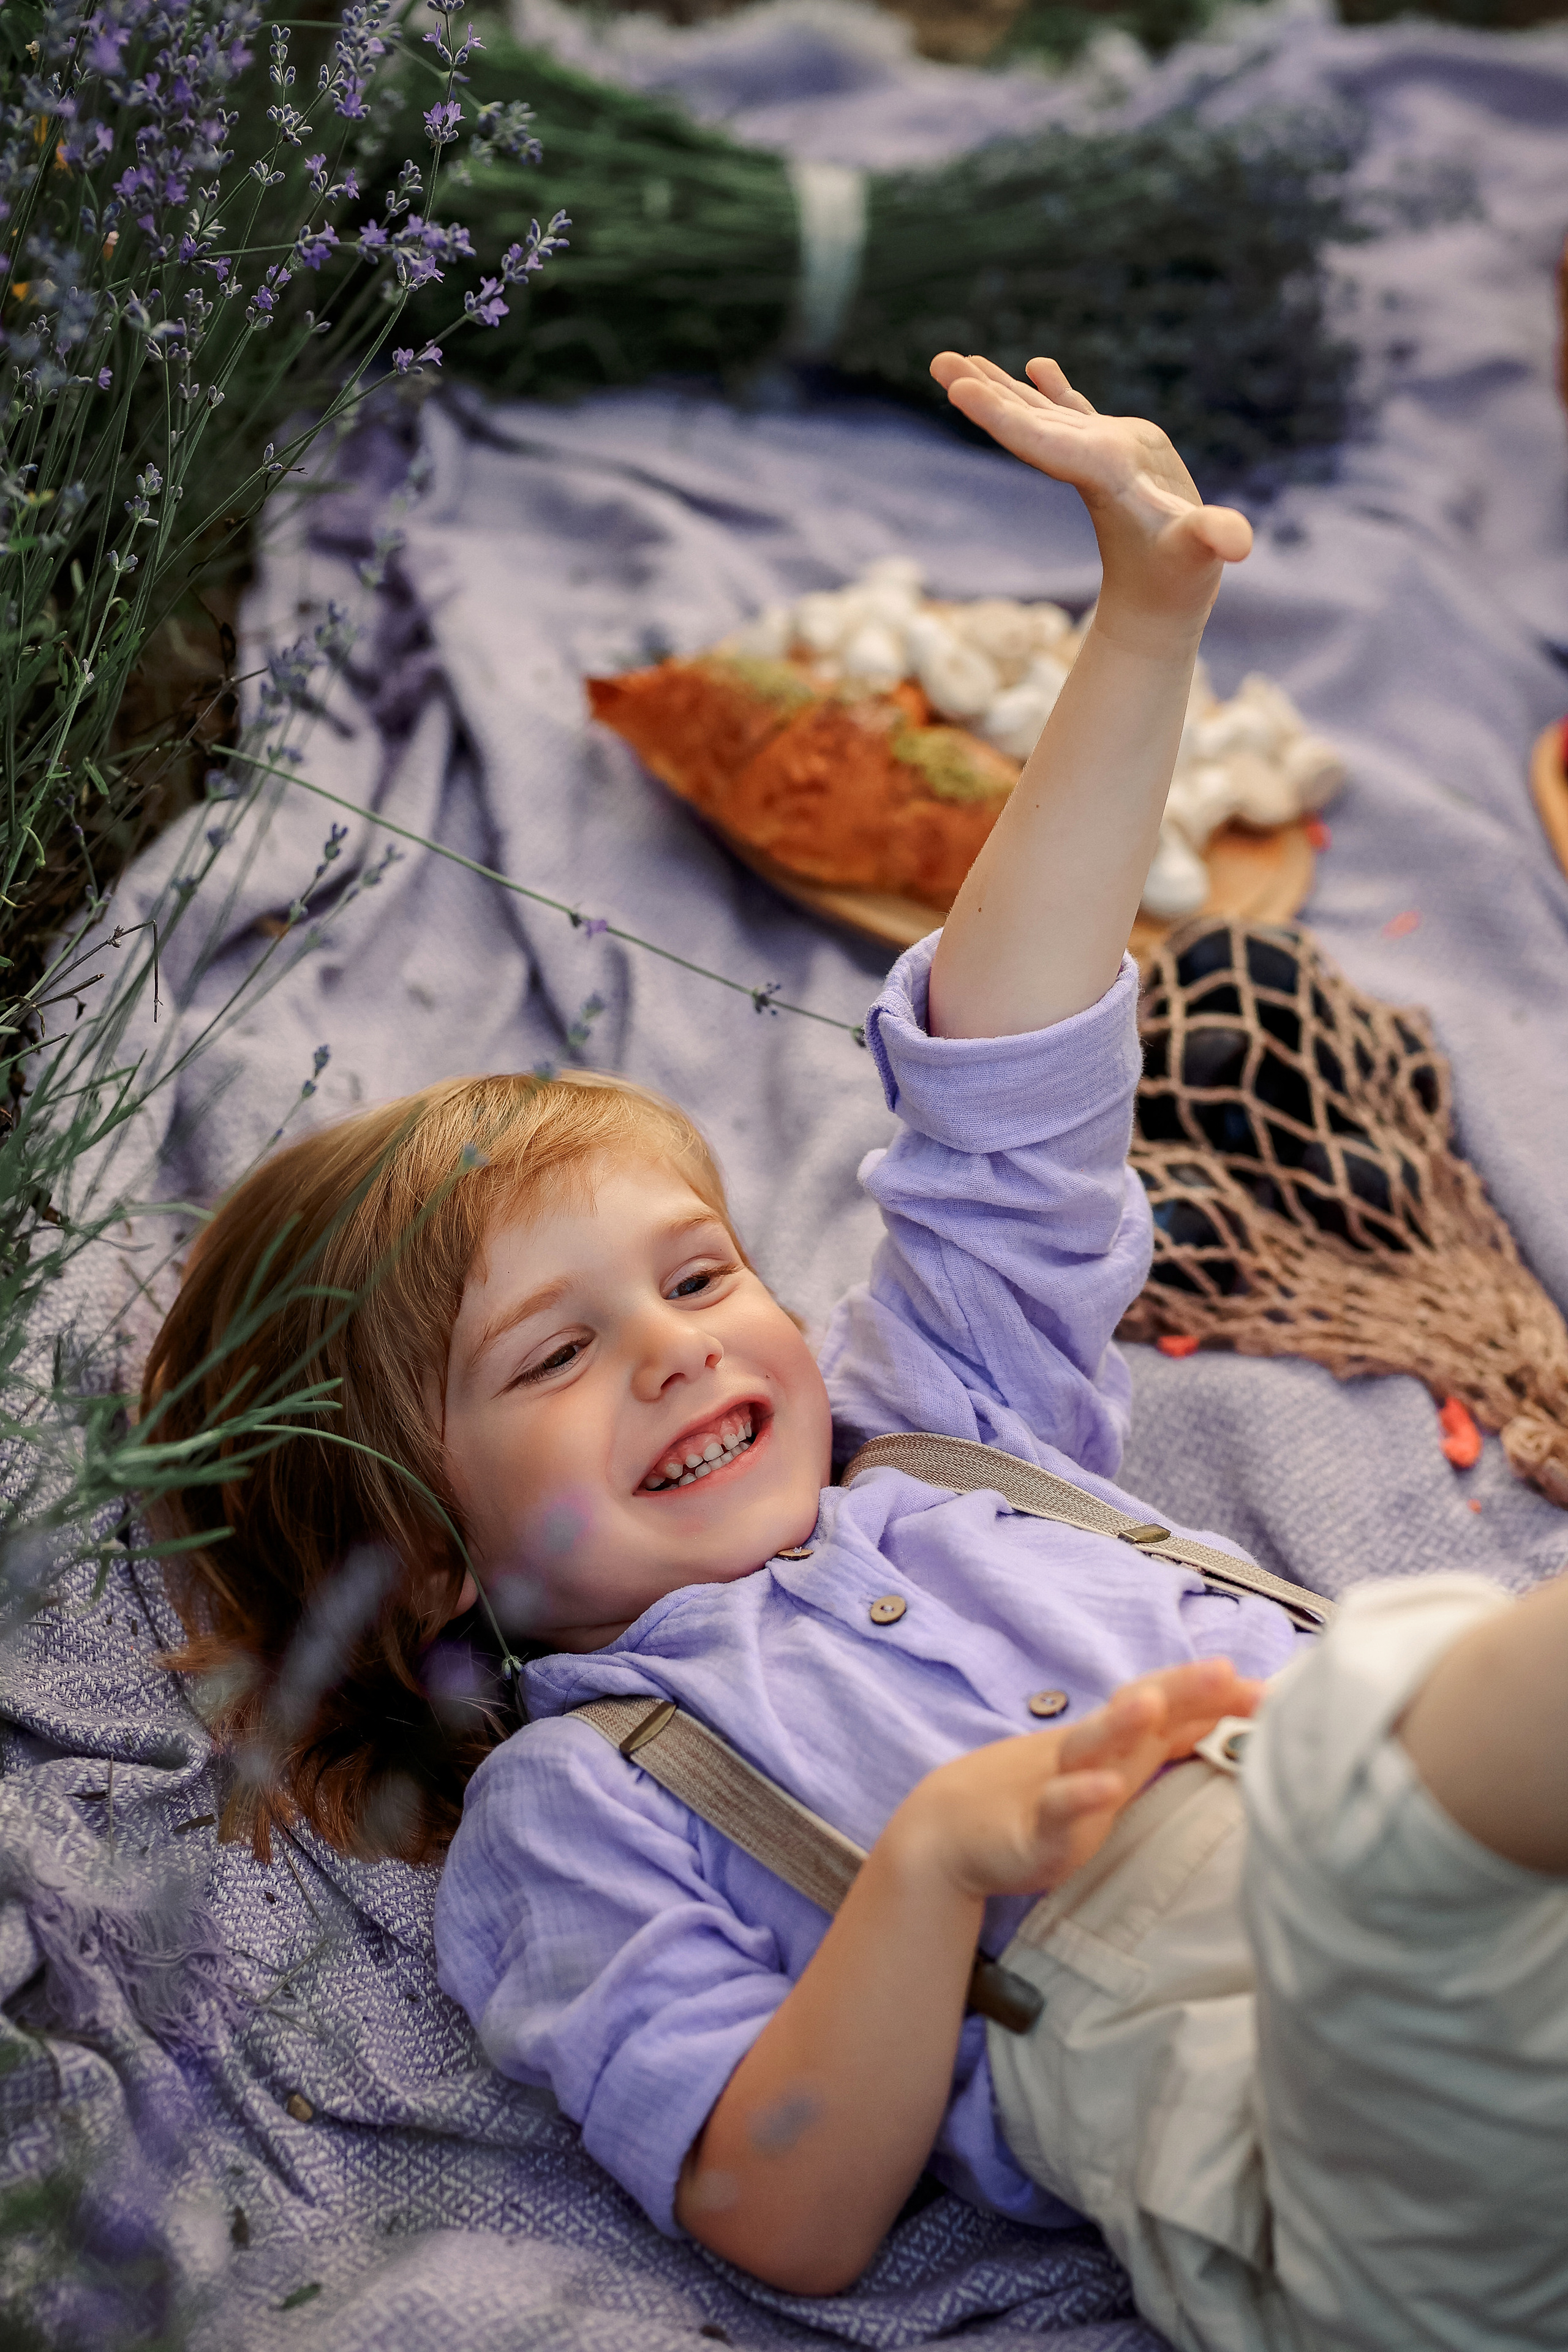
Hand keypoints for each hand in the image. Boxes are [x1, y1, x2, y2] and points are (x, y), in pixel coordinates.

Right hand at [886, 1657, 1261, 1901]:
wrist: (954, 1829)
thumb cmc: (1047, 1794)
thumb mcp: (1118, 1768)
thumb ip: (1170, 1741)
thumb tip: (1235, 1720)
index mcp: (1119, 1743)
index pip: (1174, 1707)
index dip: (1218, 1696)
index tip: (1270, 1688)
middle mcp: (1094, 1754)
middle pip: (1139, 1709)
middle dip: (1182, 1689)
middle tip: (1226, 1670)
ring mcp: (1059, 1784)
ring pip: (1093, 1746)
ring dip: (1122, 1722)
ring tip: (1153, 1703)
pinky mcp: (1034, 1829)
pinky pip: (1058, 1808)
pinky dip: (1082, 1795)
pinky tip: (1106, 1787)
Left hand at [930, 351, 1251, 648]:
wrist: (1167, 600)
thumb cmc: (1183, 577)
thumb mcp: (1201, 554)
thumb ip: (1213, 541)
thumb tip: (1235, 542)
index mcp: (1098, 478)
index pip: (1040, 443)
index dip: (1000, 416)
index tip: (956, 390)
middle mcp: (1086, 465)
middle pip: (1025, 423)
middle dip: (982, 392)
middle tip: (938, 359)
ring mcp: (1098, 458)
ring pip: (1041, 414)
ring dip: (1004, 387)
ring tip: (961, 357)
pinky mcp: (1116, 458)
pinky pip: (1076, 415)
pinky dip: (1053, 391)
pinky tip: (1036, 364)